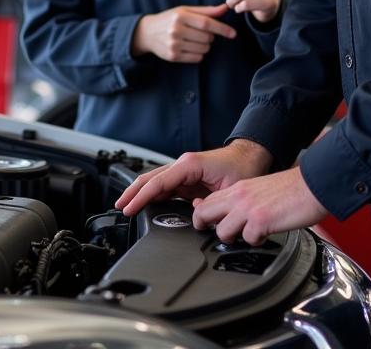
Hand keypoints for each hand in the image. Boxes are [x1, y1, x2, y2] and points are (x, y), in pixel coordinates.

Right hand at [115, 139, 272, 215]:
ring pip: (155, 182)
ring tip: (126, 206)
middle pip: (151, 179)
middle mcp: (183, 166)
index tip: (129, 207)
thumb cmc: (243, 168)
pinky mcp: (187, 179)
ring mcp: (184, 172)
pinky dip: (152, 195)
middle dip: (133, 192)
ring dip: (140, 193)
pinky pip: (165, 187)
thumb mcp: (230, 188)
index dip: (142, 196)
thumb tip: (195, 213)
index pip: (159, 182)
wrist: (251, 156)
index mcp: (189, 165)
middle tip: (120, 207)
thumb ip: (211, 202)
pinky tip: (145, 204)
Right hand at [131, 4, 236, 62]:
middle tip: (200, 33)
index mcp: (180, 16)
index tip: (233, 33)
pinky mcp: (173, 56)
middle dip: (210, 36)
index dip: (222, 28)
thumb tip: (225, 7)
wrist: (147, 32)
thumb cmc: (170, 19)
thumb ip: (206, 11)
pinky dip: (198, 54)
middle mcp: (176, 30)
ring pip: (203, 49)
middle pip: (207, 37)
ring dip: (204, 46)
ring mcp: (174, 44)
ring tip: (193, 40)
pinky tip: (189, 47)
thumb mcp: (185, 11)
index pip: (206, 23)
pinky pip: (197, 58)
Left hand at [191, 166, 327, 244]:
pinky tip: (266, 235)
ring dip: (233, 238)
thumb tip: (234, 216)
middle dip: (204, 226)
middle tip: (218, 235)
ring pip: (222, 231)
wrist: (312, 184)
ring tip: (247, 236)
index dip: (202, 214)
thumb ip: (245, 200)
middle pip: (204, 212)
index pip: (208, 200)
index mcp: (239, 188)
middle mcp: (239, 196)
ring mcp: (248, 208)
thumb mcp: (260, 190)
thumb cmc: (291, 189)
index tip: (204, 222)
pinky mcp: (260, 220)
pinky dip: (256, 242)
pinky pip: (247, 239)